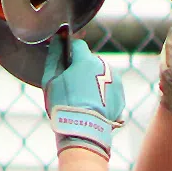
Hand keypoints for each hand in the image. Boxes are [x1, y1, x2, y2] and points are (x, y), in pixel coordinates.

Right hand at [44, 37, 123, 155]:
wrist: (84, 131)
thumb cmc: (63, 105)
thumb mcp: (50, 80)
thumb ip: (54, 56)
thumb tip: (56, 39)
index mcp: (86, 60)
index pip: (77, 44)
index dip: (68, 52)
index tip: (63, 62)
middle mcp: (104, 67)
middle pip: (89, 61)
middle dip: (81, 69)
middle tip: (70, 87)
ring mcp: (115, 81)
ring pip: (100, 75)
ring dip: (92, 81)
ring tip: (81, 99)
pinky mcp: (120, 96)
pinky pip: (108, 89)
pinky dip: (101, 94)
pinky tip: (91, 106)